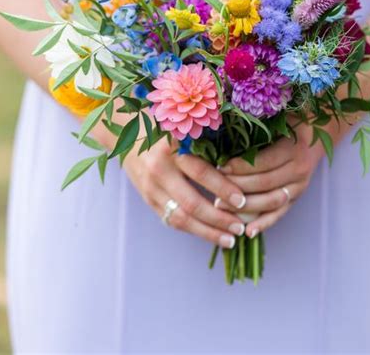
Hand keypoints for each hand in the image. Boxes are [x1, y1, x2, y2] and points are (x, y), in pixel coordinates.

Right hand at [122, 135, 247, 248]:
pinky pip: (172, 221)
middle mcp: (160, 168)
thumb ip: (206, 144)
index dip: (223, 188)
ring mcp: (151, 187)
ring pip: (182, 218)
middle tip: (240, 227)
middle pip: (192, 202)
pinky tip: (211, 235)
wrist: (126, 134)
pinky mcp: (148, 200)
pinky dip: (194, 230)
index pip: (202, 173)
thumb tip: (241, 167)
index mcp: (173, 147)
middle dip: (219, 218)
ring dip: (208, 232)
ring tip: (230, 240)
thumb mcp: (184, 131)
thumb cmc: (166, 129)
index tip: (243, 200)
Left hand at [215, 124, 323, 237]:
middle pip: (265, 183)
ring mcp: (299, 186)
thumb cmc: (290, 123)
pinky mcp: (297, 198)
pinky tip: (248, 232)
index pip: (262, 162)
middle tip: (214, 193)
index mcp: (292, 148)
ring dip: (246, 208)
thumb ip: (257, 131)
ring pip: (272, 201)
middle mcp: (298, 169)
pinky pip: (280, 214)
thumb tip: (223, 140)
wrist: (315, 135)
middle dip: (238, 189)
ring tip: (223, 209)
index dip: (240, 167)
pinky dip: (264, 223)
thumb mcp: (276, 121)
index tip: (219, 168)